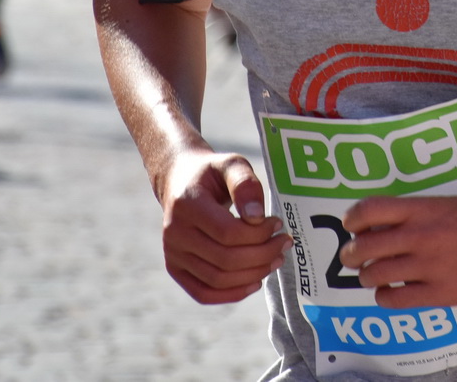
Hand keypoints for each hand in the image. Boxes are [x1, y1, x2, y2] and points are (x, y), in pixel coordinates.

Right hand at [158, 148, 289, 304]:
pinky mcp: (176, 269)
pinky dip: (232, 294)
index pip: (228, 232)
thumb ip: (245, 184)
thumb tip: (257, 217)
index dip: (259, 233)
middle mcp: (174, 233)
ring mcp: (173, 254)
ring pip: (218, 280)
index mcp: (187, 205)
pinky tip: (255, 281)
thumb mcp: (231, 163)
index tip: (278, 223)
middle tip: (283, 243)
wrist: (180, 182)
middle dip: (263, 255)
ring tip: (275, 259)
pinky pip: (204, 293)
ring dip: (254, 274)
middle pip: (225, 259)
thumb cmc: (211, 173)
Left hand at [341, 195, 456, 308]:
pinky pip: (394, 299)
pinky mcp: (440, 293)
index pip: (369, 209)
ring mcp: (429, 266)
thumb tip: (387, 225)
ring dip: (367, 276)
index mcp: (425, 209)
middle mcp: (421, 235)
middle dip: (350, 254)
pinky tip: (392, 292)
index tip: (352, 225)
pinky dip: (385, 297)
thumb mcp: (454, 205)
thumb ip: (420, 214)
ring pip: (373, 275)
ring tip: (373, 275)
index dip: (353, 219)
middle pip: (363, 246)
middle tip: (352, 256)